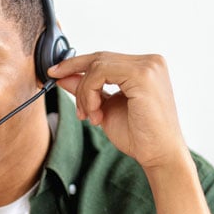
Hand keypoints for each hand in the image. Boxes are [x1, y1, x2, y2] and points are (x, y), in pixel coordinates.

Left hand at [48, 52, 187, 169]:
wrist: (158, 155)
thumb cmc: (138, 135)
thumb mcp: (104, 108)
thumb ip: (86, 90)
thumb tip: (62, 77)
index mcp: (145, 67)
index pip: (104, 58)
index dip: (76, 64)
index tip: (54, 73)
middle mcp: (150, 62)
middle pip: (99, 58)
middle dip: (77, 78)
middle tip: (63, 92)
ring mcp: (149, 66)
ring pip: (97, 66)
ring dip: (85, 92)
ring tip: (90, 116)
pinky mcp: (143, 75)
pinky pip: (101, 73)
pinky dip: (90, 93)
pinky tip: (95, 113)